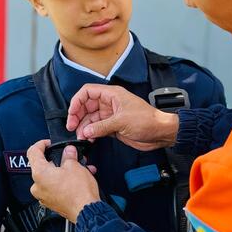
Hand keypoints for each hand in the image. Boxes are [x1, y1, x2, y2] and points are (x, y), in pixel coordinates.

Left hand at [27, 140, 98, 222]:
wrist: (86, 211)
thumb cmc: (79, 192)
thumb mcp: (75, 166)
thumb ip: (69, 156)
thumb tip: (68, 151)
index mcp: (39, 174)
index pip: (32, 152)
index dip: (41, 144)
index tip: (48, 143)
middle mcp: (38, 186)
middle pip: (43, 166)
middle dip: (58, 160)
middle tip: (70, 157)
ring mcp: (44, 196)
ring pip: (51, 178)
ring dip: (64, 172)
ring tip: (80, 170)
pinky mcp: (51, 203)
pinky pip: (55, 188)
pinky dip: (65, 182)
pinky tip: (78, 180)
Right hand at [65, 84, 179, 150]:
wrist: (160, 132)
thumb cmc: (147, 120)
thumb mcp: (122, 121)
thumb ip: (101, 126)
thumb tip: (85, 131)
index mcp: (112, 94)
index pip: (88, 92)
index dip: (77, 101)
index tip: (72, 113)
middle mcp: (110, 103)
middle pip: (86, 106)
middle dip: (77, 116)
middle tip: (72, 127)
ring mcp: (111, 115)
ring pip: (90, 119)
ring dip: (84, 127)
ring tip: (81, 136)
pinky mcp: (113, 127)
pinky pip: (97, 128)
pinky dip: (91, 133)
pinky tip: (89, 139)